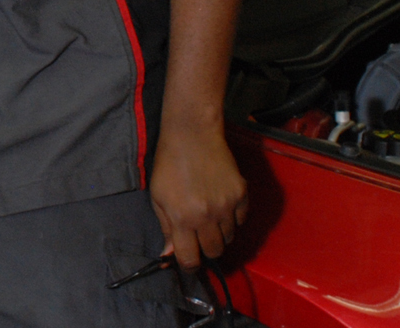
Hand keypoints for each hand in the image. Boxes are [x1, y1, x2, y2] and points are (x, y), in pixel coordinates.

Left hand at [149, 121, 247, 269]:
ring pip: (229, 237)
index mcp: (183, 218)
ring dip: (219, 233)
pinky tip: (221, 205)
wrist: (192, 135)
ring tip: (208, 216)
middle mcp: (207, 216)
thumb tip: (169, 254)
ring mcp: (227, 205)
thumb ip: (166, 228)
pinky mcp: (241, 193)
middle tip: (199, 236)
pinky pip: (241, 220)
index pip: (190, 258)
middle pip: (214, 252)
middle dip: (205, 249)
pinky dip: (233, 218)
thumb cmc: (169, 164)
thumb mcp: (158, 197)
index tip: (188, 260)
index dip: (188, 264)